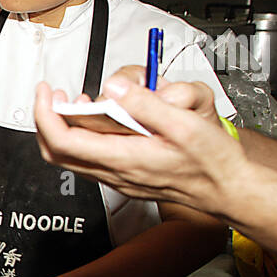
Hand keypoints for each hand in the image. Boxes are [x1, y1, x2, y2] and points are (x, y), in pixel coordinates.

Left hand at [33, 68, 247, 215]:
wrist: (228, 190)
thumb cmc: (212, 162)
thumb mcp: (185, 123)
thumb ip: (146, 103)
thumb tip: (115, 86)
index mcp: (124, 159)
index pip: (64, 141)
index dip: (47, 115)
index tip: (47, 92)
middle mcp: (115, 173)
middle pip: (57, 153)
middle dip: (47, 120)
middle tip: (51, 94)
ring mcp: (119, 179)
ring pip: (72, 158)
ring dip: (64, 129)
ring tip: (73, 102)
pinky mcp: (126, 178)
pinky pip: (90, 160)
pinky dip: (83, 138)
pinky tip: (98, 120)